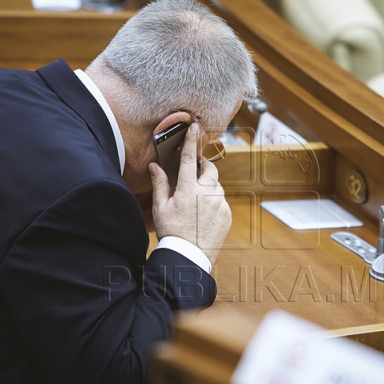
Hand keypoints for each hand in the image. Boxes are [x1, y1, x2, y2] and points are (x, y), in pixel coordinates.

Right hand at [150, 123, 231, 264]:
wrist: (189, 256)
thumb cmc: (172, 232)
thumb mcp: (161, 208)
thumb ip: (160, 184)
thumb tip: (155, 166)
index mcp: (189, 190)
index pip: (189, 159)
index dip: (191, 141)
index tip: (195, 126)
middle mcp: (207, 194)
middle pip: (210, 169)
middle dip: (203, 166)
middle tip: (194, 172)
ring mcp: (220, 204)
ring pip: (216, 186)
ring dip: (208, 187)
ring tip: (195, 203)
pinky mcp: (228, 214)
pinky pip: (222, 202)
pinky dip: (214, 203)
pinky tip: (202, 216)